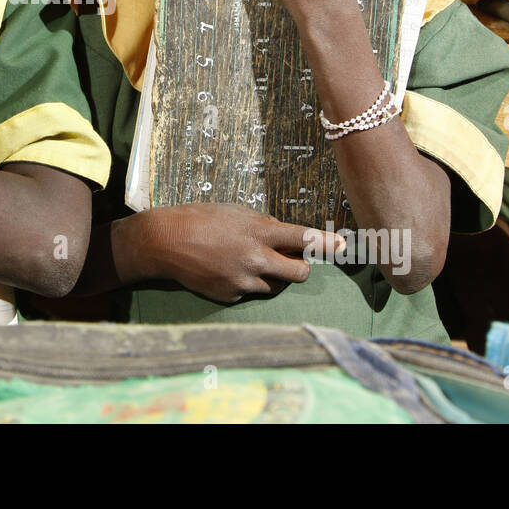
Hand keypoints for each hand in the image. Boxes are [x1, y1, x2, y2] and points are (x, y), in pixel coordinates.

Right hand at [140, 203, 342, 303]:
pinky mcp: (231, 296)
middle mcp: (256, 258)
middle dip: (301, 266)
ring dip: (271, 276)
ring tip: (247, 261)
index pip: (305, 238)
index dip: (327, 243)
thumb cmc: (200, 218)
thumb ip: (264, 225)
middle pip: (301, 272)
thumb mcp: (236, 212)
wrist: (165, 242)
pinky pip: (250, 292)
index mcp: (259, 232)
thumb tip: (286, 237)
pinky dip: (246, 283)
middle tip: (292, 260)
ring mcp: (244, 280)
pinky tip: (226, 269)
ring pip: (276, 286)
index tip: (343, 246)